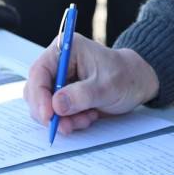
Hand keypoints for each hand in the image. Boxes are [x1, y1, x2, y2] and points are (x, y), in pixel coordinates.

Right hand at [23, 34, 159, 135]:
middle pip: (35, 90)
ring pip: (44, 105)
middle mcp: (58, 63)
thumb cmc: (126, 76)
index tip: (48, 115)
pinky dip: (68, 121)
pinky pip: (55, 113)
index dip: (39, 94)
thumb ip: (81, 95)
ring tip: (86, 118)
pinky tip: (87, 117)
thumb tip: (56, 105)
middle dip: (49, 112)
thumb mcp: (107, 86)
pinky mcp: (63, 95)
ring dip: (61, 118)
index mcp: (67, 49)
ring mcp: (60, 80)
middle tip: (65, 126)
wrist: (137, 83)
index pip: (39, 71)